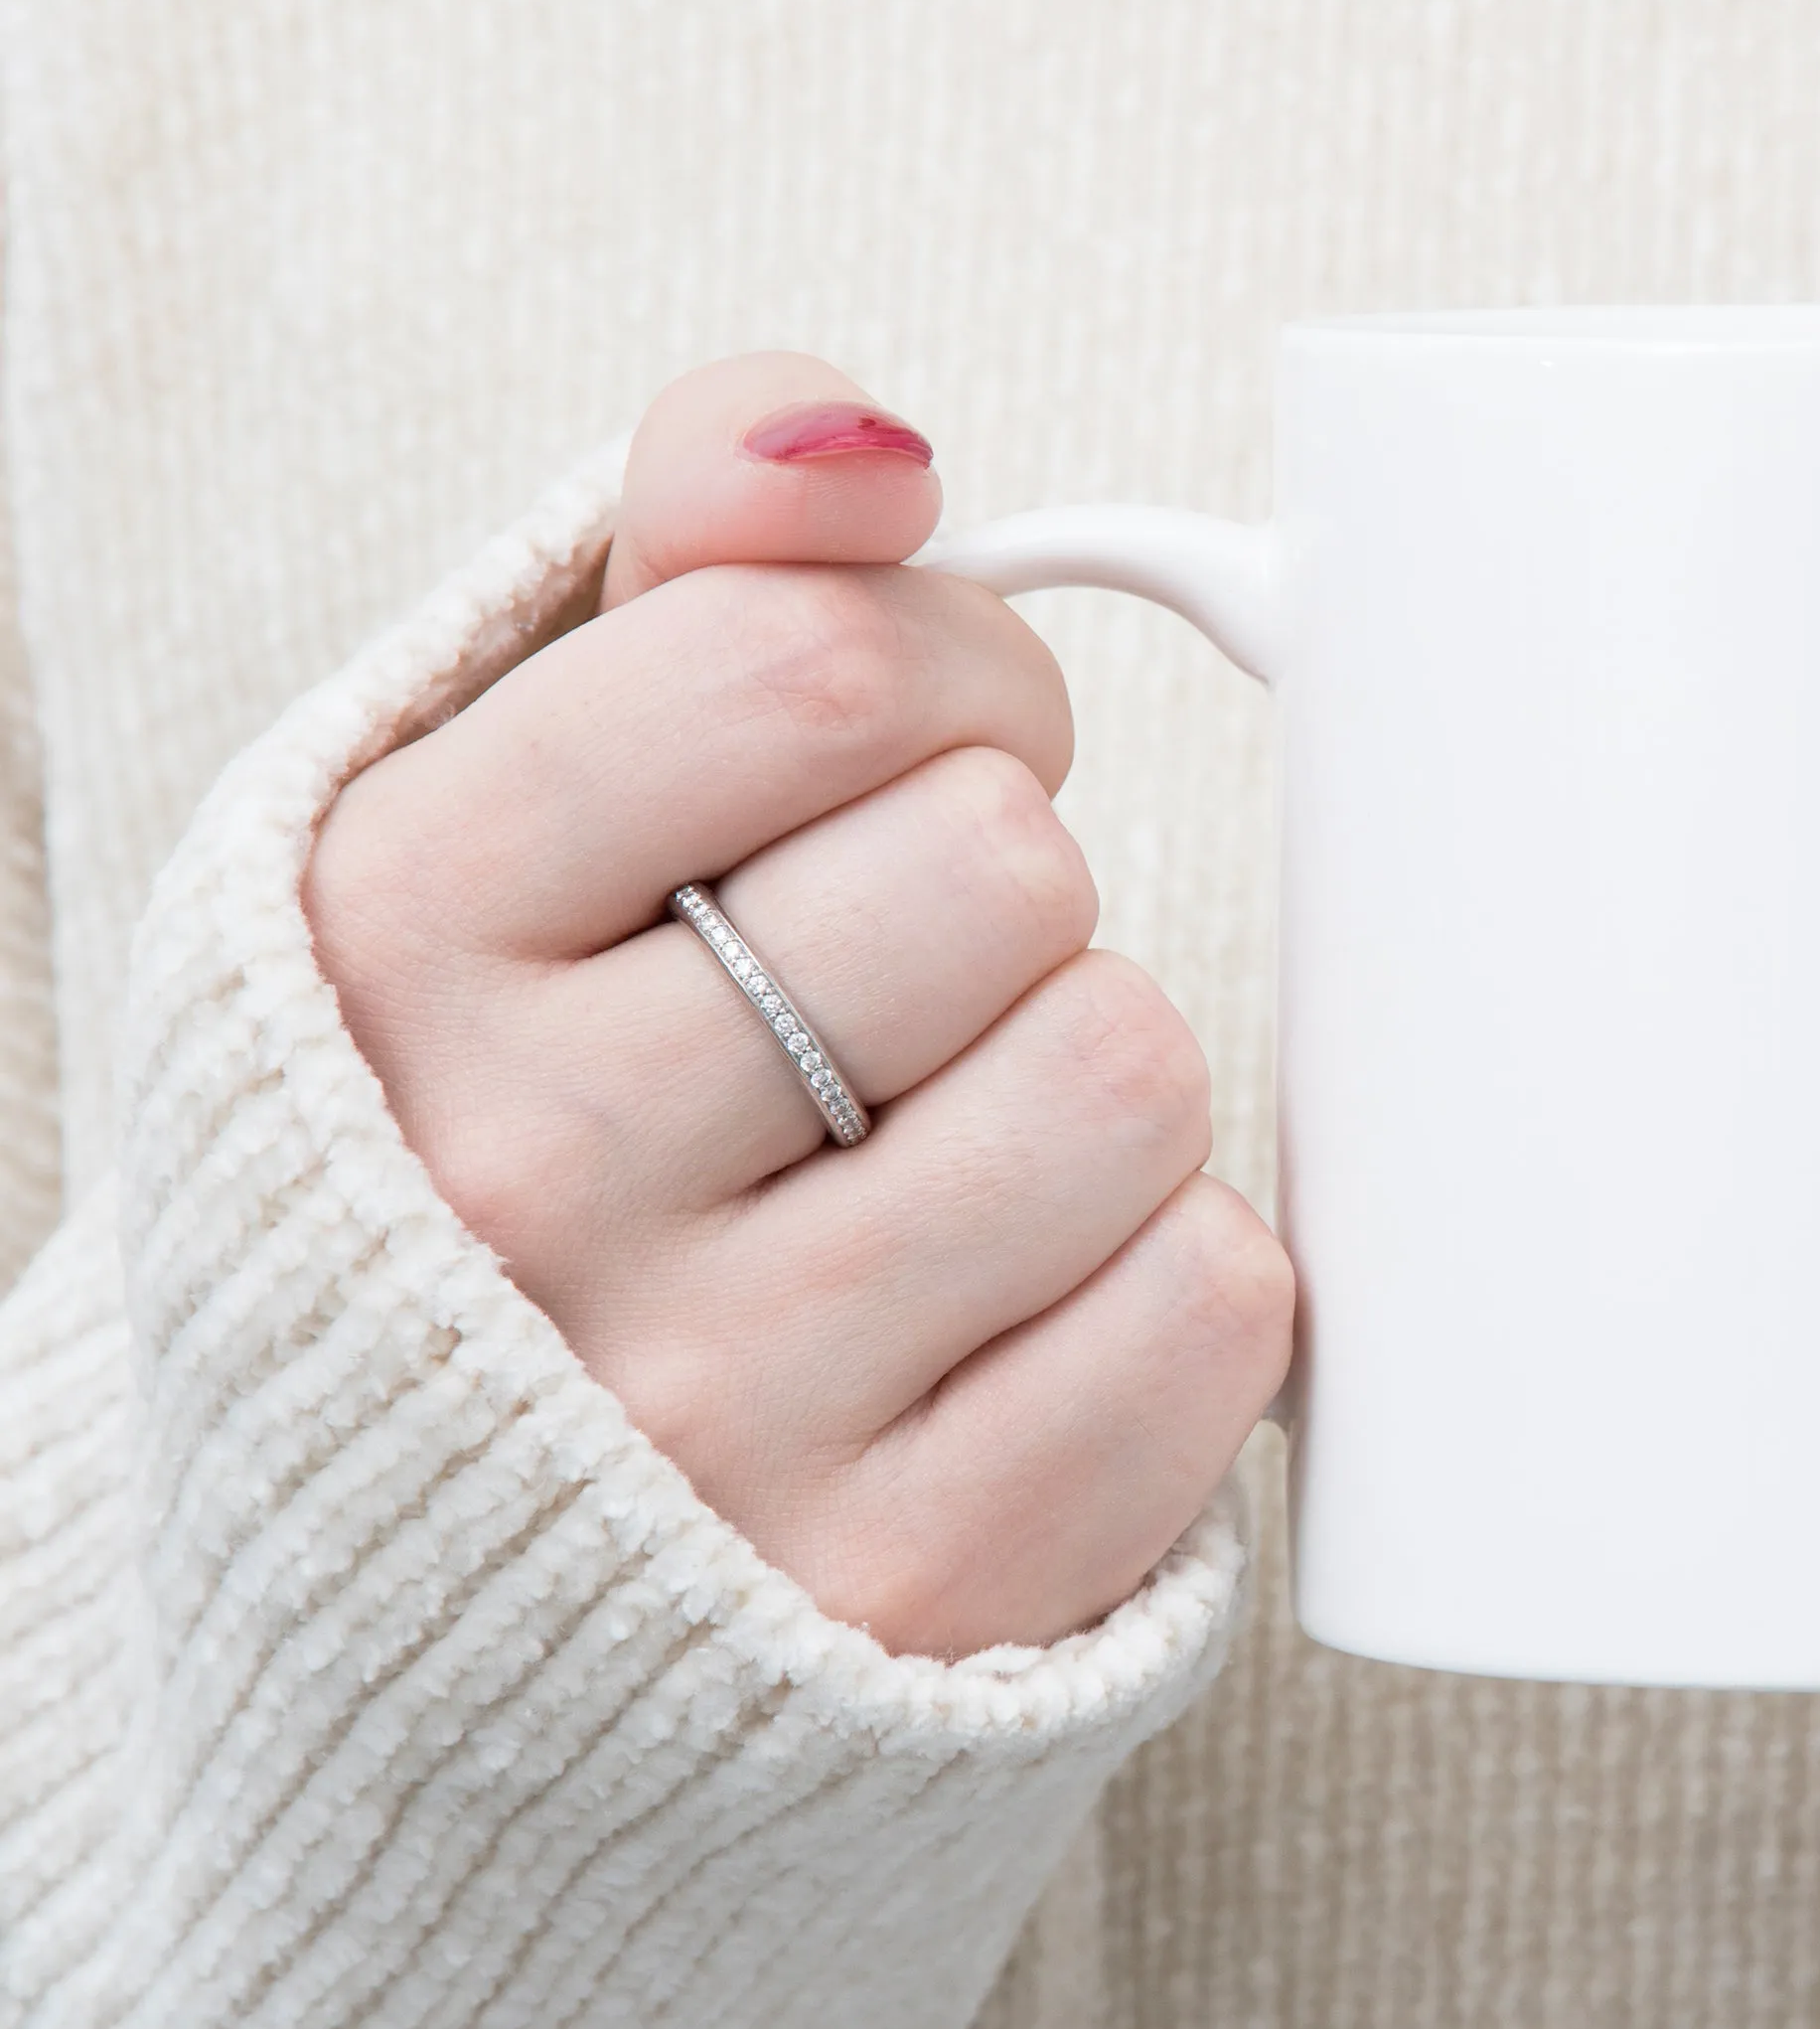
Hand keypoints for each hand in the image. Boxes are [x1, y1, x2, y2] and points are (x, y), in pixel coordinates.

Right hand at [307, 352, 1291, 1658]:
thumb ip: (687, 566)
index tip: (901, 752)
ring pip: (1129, 1070)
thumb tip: (863, 437)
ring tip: (950, 1155)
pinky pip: (1213, 1308)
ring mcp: (714, 1414)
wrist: (472, 1560)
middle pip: (1001, 866)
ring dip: (1097, 1087)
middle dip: (1006, 892)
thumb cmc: (544, 1108)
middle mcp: (521, 1179)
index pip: (810, 665)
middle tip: (912, 987)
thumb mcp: (520, 812)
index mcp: (398, 937)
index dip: (941, 672)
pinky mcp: (911, 1590)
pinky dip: (1175, 1283)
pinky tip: (1025, 1312)